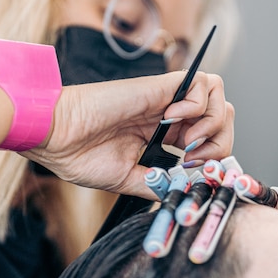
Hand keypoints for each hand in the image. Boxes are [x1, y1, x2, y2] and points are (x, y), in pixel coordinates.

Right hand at [21, 71, 233, 197]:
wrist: (56, 136)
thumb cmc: (80, 155)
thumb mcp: (128, 178)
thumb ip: (159, 184)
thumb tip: (187, 192)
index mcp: (163, 135)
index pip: (209, 138)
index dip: (213, 156)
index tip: (195, 172)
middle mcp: (169, 115)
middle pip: (222, 116)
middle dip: (220, 141)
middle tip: (196, 158)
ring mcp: (166, 99)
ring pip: (218, 96)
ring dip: (212, 122)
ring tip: (187, 140)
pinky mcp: (160, 86)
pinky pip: (201, 84)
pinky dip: (198, 105)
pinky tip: (172, 120)